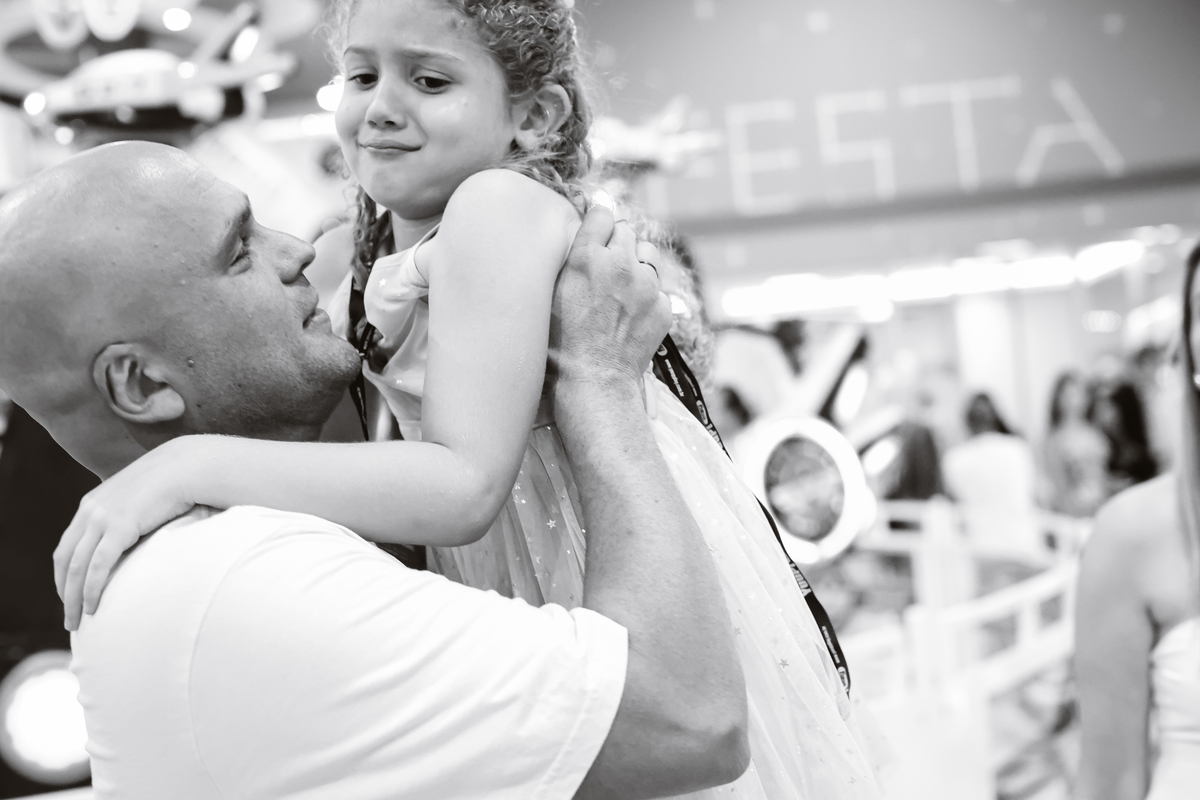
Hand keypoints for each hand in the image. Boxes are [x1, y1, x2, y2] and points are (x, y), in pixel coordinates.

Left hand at [54, 436, 199, 629]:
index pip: (67, 546)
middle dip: (64, 592)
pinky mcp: (119, 526)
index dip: (64, 575)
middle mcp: (90, 511)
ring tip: (78, 621)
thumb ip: (132, 515)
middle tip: (70, 619)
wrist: (187, 466)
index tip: (71, 596)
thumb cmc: (173, 483)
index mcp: (92, 504)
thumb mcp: (142, 498)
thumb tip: (141, 537)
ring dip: (74, 598)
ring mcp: (102, 517)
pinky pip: (98, 565)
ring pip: (76, 567)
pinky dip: (92, 588)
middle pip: (65, 560)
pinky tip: (93, 605)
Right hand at [548, 206, 670, 391]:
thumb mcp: (553, 293)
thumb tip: (583, 230)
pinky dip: (648, 295)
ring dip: (637, 264)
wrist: (594, 380)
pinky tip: (632, 313)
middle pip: (626, 230)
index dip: (598, 224)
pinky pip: (659, 287)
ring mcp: (646, 285)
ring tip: (623, 287)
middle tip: (605, 266)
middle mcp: (620, 264)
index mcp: (587, 257)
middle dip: (616, 244)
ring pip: (648, 254)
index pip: (602, 214)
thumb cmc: (562, 342)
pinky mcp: (663, 306)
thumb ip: (570, 257)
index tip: (596, 232)